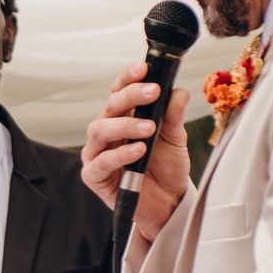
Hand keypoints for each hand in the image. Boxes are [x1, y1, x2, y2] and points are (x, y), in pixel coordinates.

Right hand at [80, 64, 191, 243]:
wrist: (168, 204)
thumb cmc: (166, 168)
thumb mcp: (175, 138)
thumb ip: (173, 115)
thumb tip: (178, 90)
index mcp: (122, 117)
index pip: (119, 91)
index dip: (128, 78)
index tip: (144, 68)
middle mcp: (106, 132)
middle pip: (109, 107)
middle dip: (130, 96)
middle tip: (153, 92)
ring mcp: (97, 154)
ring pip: (100, 130)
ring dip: (125, 125)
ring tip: (149, 127)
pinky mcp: (95, 177)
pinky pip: (101, 162)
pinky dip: (119, 154)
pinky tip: (138, 150)